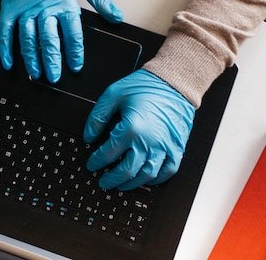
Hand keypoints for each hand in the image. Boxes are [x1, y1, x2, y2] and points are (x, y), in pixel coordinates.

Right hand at [0, 0, 122, 82]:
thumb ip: (101, 1)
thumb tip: (117, 17)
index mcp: (64, 3)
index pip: (72, 33)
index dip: (75, 52)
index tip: (76, 66)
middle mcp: (43, 9)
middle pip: (48, 40)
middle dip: (52, 61)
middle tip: (54, 78)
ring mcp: (24, 10)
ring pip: (27, 39)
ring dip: (31, 58)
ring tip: (36, 74)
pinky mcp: (9, 8)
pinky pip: (5, 32)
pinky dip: (5, 49)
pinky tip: (9, 63)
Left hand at [83, 69, 195, 189]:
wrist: (174, 81)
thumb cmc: (146, 86)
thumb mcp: (113, 94)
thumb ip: (97, 117)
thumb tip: (88, 136)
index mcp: (131, 128)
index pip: (107, 154)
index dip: (96, 162)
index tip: (92, 164)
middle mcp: (148, 141)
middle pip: (126, 171)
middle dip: (111, 179)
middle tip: (103, 182)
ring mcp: (164, 147)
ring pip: (146, 176)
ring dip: (131, 183)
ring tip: (122, 185)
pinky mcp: (177, 147)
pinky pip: (168, 171)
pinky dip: (156, 179)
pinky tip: (147, 179)